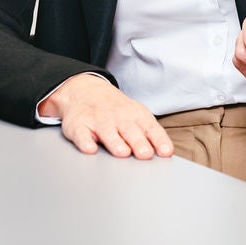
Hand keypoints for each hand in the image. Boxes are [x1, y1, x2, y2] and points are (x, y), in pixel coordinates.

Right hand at [40, 73, 172, 158]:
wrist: (85, 90)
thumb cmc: (117, 110)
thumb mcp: (137, 115)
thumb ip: (151, 134)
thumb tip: (166, 153)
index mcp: (136, 115)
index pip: (150, 127)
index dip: (159, 139)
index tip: (166, 151)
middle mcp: (118, 117)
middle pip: (130, 130)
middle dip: (138, 142)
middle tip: (145, 154)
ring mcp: (98, 120)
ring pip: (107, 132)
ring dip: (115, 142)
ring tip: (123, 153)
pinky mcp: (78, 125)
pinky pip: (81, 134)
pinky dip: (85, 142)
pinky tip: (90, 149)